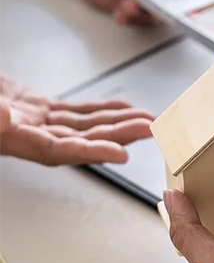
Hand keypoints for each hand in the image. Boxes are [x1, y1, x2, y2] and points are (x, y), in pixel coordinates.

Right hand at [0, 73, 152, 165]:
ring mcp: (34, 121)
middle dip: (117, 134)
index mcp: (12, 138)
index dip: (92, 153)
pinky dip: (98, 108)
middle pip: (81, 138)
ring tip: (144, 118)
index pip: (59, 151)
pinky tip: (118, 107)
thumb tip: (6, 120)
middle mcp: (27, 134)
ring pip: (83, 124)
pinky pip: (74, 111)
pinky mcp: (35, 108)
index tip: (121, 155)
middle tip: (150, 129)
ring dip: (115, 121)